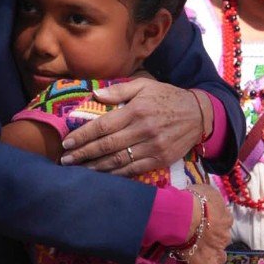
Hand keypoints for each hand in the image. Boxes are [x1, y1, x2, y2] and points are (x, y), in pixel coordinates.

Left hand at [60, 78, 209, 176]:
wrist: (198, 115)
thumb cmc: (167, 97)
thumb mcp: (145, 86)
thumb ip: (120, 90)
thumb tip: (95, 95)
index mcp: (136, 110)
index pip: (103, 126)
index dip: (83, 136)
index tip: (67, 143)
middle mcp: (143, 130)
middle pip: (106, 146)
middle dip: (83, 154)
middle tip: (65, 161)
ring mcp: (152, 147)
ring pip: (117, 161)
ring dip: (95, 168)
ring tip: (78, 171)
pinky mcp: (159, 160)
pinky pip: (133, 170)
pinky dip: (115, 175)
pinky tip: (101, 177)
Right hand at [182, 184, 230, 263]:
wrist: (183, 216)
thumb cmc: (192, 200)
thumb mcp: (204, 190)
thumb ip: (208, 197)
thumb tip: (205, 198)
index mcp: (225, 216)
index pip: (224, 221)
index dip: (216, 223)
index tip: (207, 223)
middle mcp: (225, 234)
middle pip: (223, 239)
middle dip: (215, 239)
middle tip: (202, 238)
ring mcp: (218, 250)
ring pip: (221, 256)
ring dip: (215, 255)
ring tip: (204, 256)